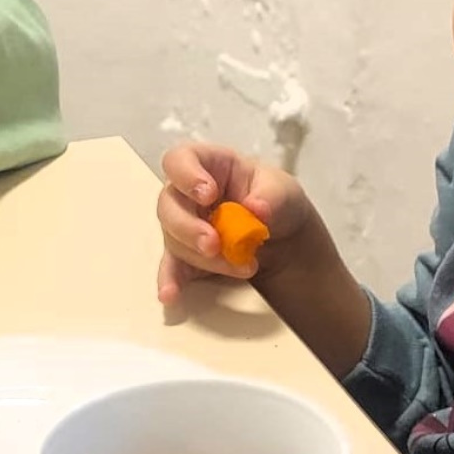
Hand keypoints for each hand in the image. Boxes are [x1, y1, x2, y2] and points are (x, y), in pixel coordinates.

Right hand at [155, 142, 324, 303]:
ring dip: (203, 258)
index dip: (186, 175)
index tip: (207, 194)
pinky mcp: (186, 255)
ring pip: (174, 239)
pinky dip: (171, 280)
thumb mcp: (284, 191)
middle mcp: (188, 194)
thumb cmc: (276, 201)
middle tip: (214, 244)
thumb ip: (272, 197)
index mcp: (209, 165)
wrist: (284, 238)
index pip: (180, 159)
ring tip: (243, 267)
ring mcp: (184, 224)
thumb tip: (256, 209)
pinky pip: (172, 267)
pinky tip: (170, 294)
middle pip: (169, 205)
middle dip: (189, 228)